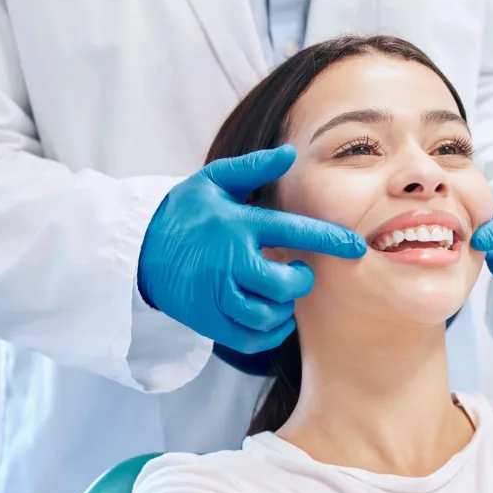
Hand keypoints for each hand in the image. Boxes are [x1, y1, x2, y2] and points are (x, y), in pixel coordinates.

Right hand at [137, 145, 366, 352]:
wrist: (136, 248)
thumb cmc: (183, 212)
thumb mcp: (213, 181)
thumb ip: (253, 168)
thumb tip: (290, 154)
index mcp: (237, 225)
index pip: (294, 231)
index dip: (330, 240)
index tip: (356, 247)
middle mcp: (228, 262)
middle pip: (283, 284)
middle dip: (301, 281)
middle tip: (297, 273)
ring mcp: (215, 295)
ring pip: (267, 315)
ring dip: (285, 309)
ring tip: (281, 294)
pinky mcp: (207, 320)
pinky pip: (250, 339)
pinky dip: (269, 334)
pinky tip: (273, 318)